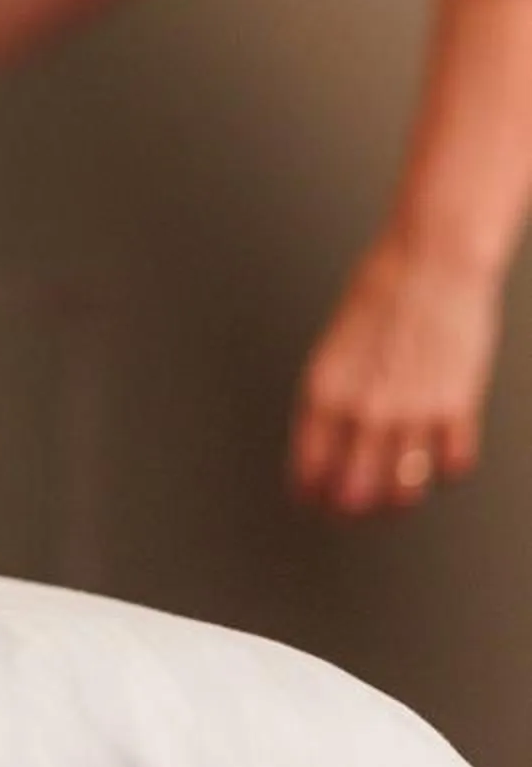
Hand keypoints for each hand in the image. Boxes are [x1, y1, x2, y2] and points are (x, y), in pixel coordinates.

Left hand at [291, 237, 499, 515]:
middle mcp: (365, 409)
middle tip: (354, 507)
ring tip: (397, 494)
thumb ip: (335, 393)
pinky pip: (451, 465)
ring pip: (404, 490)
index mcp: (325, 390)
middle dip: (352, 505)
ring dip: (399, 497)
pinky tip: (440, 456)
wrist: (434, 260)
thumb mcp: (338, 343)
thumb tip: (331, 435)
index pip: (310, 466)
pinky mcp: (457, 409)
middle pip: (355, 491)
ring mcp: (413, 413)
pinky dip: (446, 467)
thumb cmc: (384, 287)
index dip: (311, 491)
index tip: (313, 500)